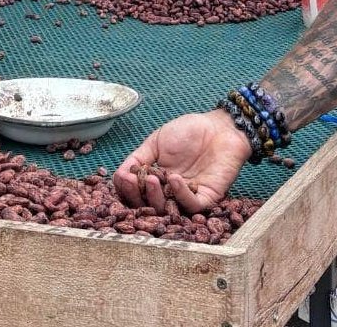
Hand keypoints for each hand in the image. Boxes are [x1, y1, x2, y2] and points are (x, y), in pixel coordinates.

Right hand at [113, 109, 251, 213]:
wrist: (219, 127)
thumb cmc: (188, 131)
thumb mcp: (155, 142)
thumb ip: (137, 158)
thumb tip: (117, 176)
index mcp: (155, 180)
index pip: (136, 192)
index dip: (126, 189)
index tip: (121, 178)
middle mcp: (169, 192)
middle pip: (148, 205)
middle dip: (136, 196)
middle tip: (132, 182)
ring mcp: (187, 196)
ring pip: (167, 209)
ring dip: (155, 197)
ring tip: (151, 180)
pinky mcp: (206, 198)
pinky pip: (191, 205)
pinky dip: (180, 195)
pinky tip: (173, 179)